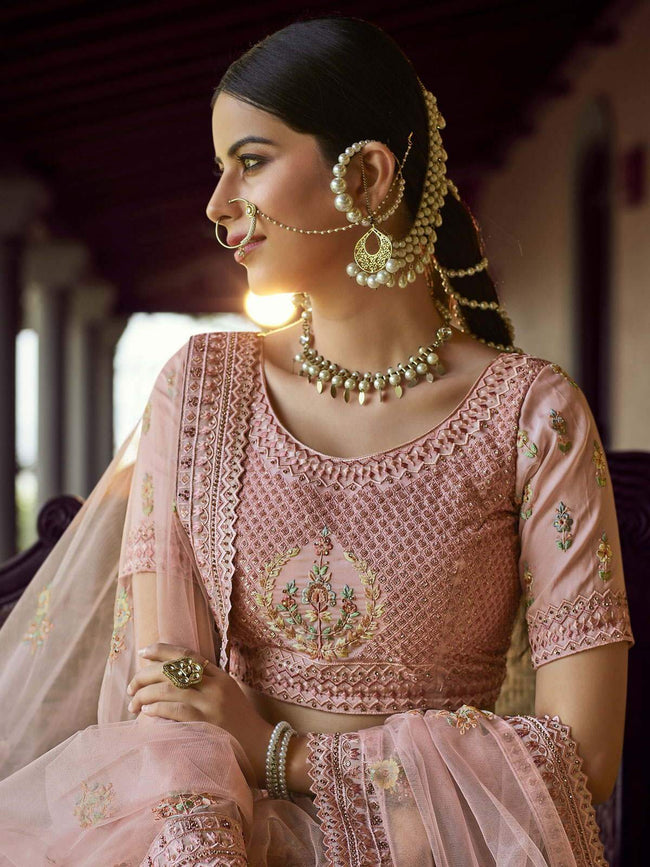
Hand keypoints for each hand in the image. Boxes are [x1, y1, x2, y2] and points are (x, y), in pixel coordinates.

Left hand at [126, 642, 272, 786]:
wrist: (264, 749)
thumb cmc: (241, 725)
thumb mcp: (228, 696)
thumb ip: (207, 685)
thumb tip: (172, 681)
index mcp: (220, 676)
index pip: (187, 655)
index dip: (162, 650)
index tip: (144, 651)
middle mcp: (215, 686)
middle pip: (172, 670)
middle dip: (145, 675)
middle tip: (131, 687)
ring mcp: (211, 704)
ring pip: (169, 690)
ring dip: (145, 695)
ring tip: (133, 704)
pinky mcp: (207, 723)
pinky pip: (176, 710)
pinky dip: (156, 708)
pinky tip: (146, 712)